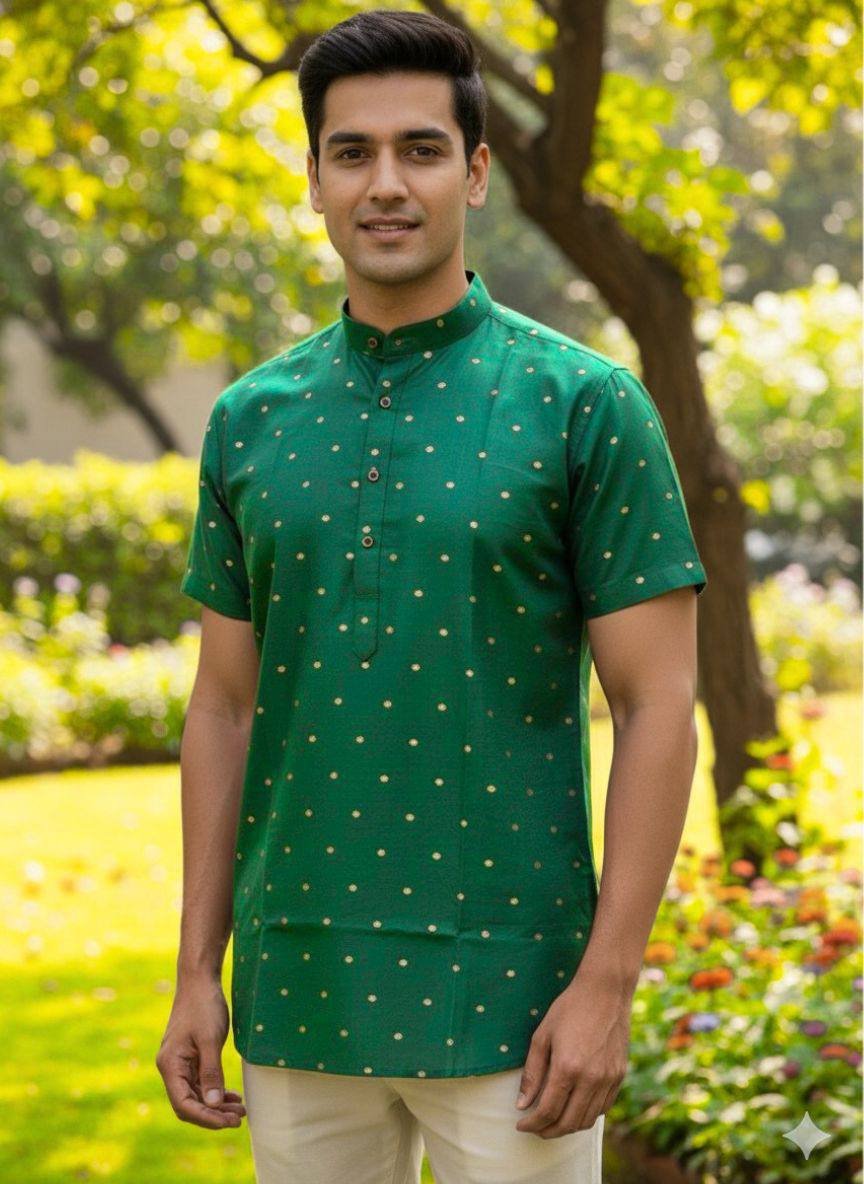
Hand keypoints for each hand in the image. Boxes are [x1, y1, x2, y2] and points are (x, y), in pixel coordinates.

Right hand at [155, 976, 245, 1129]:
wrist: (200, 981)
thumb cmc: (203, 1006)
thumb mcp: (210, 1040)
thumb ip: (211, 1072)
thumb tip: (213, 1105)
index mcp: (170, 1065)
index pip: (183, 1104)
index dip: (205, 1117)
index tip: (227, 1122)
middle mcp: (172, 1068)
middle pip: (189, 1104)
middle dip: (213, 1115)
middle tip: (239, 1118)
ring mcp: (181, 1064)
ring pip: (197, 1095)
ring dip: (216, 1105)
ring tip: (240, 1110)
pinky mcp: (191, 1058)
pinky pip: (201, 1083)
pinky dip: (215, 1091)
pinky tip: (232, 1096)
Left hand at [514, 971, 631, 1138]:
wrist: (605, 992)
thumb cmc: (569, 1009)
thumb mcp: (542, 1036)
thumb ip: (532, 1073)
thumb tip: (522, 1104)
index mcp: (568, 1068)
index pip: (547, 1111)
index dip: (531, 1123)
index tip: (520, 1124)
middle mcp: (591, 1079)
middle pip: (568, 1123)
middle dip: (547, 1131)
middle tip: (534, 1128)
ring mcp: (608, 1079)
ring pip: (587, 1120)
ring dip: (567, 1127)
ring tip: (552, 1122)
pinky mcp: (619, 1076)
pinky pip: (603, 1108)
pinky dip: (587, 1115)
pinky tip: (574, 1108)